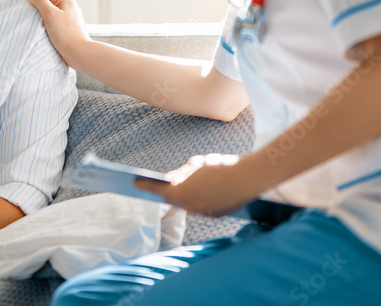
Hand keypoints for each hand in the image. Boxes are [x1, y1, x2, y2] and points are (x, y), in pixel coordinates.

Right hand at [14, 0, 90, 67]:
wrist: (79, 54)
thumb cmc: (66, 34)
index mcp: (65, 0)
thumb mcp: (51, 14)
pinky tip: (34, 21)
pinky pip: (50, 18)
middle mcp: (67, 7)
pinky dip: (40, 17)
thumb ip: (41, 1)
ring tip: (24, 7)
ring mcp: (67, 17)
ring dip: (36, 7)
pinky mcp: (65, 28)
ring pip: (48, 8)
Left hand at [134, 154, 256, 216]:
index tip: (134, 182)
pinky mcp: (215, 215)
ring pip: (188, 203)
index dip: (145, 185)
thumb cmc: (220, 167)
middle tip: (156, 185)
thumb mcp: (197, 165)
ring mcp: (202, 212)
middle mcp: (189, 206)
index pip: (158, 189)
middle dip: (166, 191)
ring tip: (178, 187)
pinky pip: (202, 206)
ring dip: (183, 195)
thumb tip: (168, 178)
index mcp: (181, 193)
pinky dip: (198, 199)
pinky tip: (199, 191)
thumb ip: (181, 173)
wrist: (247, 179)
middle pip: (172, 199)